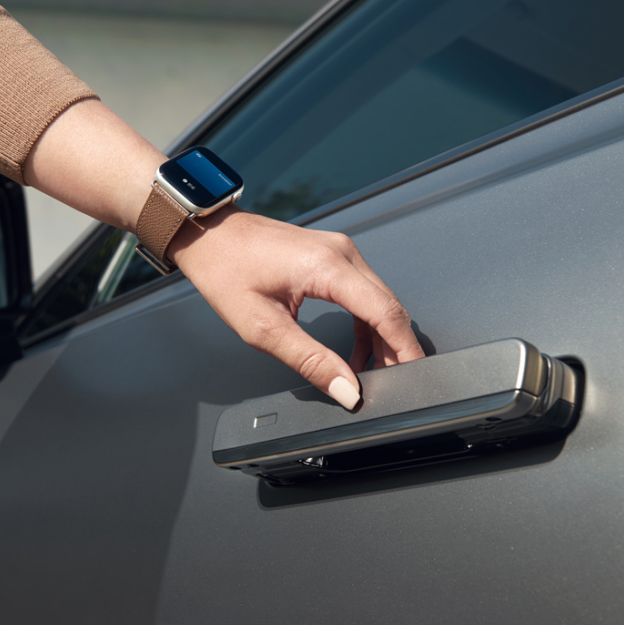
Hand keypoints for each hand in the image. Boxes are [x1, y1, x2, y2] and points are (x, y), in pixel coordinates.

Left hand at [170, 206, 424, 408]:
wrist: (209, 234)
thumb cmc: (226, 270)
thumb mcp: (263, 328)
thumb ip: (311, 361)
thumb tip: (347, 390)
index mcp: (328, 267)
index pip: (386, 312)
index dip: (404, 349)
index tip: (413, 376)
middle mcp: (342, 253)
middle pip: (390, 306)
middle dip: (397, 348)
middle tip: (392, 384)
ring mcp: (340, 252)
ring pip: (380, 300)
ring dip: (381, 338)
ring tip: (372, 373)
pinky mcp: (334, 256)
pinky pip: (364, 293)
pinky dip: (367, 323)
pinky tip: (357, 349)